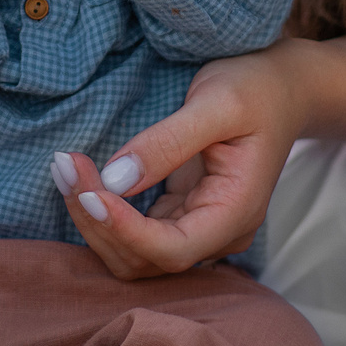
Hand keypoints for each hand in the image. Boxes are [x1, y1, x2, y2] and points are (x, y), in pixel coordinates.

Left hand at [49, 44, 303, 277]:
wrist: (281, 87)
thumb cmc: (255, 87)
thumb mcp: (218, 101)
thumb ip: (169, 141)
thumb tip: (115, 178)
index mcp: (237, 212)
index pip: (174, 249)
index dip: (125, 231)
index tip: (88, 192)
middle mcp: (218, 232)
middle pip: (145, 259)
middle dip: (98, 221)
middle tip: (64, 165)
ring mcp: (198, 227)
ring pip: (133, 252)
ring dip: (92, 219)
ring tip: (64, 168)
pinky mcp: (179, 214)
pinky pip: (133, 231)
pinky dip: (102, 210)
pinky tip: (79, 177)